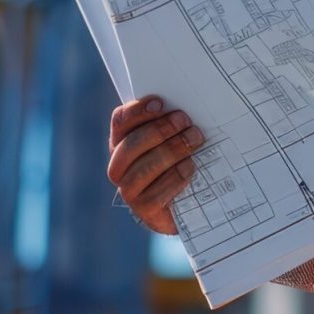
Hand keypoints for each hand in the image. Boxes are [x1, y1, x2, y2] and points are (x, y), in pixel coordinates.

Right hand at [108, 96, 204, 233]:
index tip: (161, 103)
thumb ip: (171, 122)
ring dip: (171, 151)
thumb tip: (184, 104)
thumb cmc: (181, 161)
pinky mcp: (144, 210)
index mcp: (122, 142)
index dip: (138, 111)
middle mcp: (119, 166)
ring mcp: (129, 190)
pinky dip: (175, 177)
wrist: (189, 204)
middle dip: (160, 130)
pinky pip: (155, 193)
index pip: (120, 121)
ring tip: (194, 140)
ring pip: (143, 168)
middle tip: (185, 121)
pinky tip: (190, 167)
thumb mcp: (174, 138)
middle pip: (131, 144)